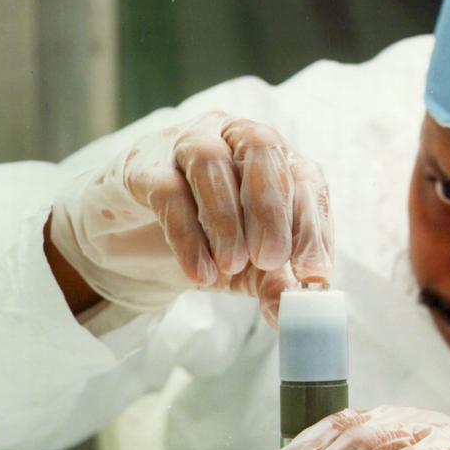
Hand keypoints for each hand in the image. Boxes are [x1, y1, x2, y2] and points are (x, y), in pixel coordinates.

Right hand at [49, 112, 332, 320]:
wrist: (137, 235)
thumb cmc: (211, 239)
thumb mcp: (252, 268)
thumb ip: (273, 285)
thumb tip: (290, 312)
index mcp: (276, 157)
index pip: (304, 177)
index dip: (311, 225)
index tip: (311, 272)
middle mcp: (234, 137)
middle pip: (259, 147)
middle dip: (270, 209)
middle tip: (270, 260)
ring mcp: (187, 143)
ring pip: (210, 160)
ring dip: (226, 219)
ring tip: (230, 266)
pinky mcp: (145, 166)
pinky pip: (167, 191)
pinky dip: (187, 236)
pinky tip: (199, 271)